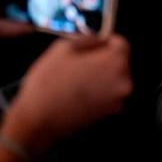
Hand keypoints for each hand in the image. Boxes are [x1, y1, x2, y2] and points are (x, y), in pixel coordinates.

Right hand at [0, 35, 132, 156]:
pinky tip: (78, 92)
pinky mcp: (109, 114)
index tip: (92, 44)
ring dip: (100, 76)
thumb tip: (95, 39)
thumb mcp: (62, 48)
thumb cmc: (48, 84)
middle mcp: (123, 81)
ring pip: (113, 79)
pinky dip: (98, 90)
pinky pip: (108, 94)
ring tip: (76, 79)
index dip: (105, 41)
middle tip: (80, 63)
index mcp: (115, 61)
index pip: (121, 43)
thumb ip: (86, 39)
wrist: (37, 123)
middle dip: (102, 59)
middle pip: (119, 62)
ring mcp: (118, 100)